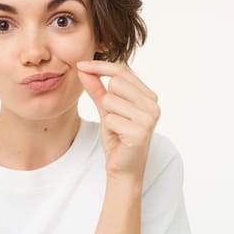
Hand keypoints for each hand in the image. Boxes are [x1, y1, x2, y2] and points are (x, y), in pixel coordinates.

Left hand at [77, 60, 159, 182]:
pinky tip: (118, 136)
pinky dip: (108, 127)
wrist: (123, 168)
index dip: (100, 66)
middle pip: (116, 83)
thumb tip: (83, 69)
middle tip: (114, 117)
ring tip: (117, 127)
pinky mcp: (140, 131)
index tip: (80, 65)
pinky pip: (110, 118)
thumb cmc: (117, 136)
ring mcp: (149, 118)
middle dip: (106, 99)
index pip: (122, 71)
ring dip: (107, 115)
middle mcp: (153, 104)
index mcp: (148, 96)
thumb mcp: (106, 109)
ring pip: (110, 100)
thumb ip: (96, 88)